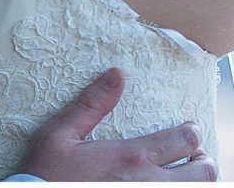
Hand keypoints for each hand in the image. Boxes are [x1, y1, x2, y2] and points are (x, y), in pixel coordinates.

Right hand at [19, 68, 216, 180]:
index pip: (182, 141)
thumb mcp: (61, 133)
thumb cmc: (48, 172)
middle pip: (201, 173)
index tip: (190, 129)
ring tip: (186, 173)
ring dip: (196, 181)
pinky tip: (166, 185)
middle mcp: (147, 184)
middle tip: (195, 155)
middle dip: (203, 160)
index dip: (192, 132)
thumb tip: (117, 74)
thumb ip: (92, 104)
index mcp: (131, 157)